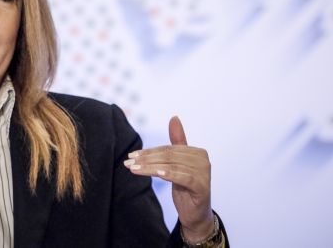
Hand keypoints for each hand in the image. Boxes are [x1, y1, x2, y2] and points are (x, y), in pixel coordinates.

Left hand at [123, 116, 213, 241]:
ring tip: (133, 169)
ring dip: (150, 167)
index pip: (168, 149)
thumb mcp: (178, 164)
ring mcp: (204, 173)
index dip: (149, 152)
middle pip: (168, 156)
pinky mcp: (202, 186)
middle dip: (146, 159)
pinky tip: (156, 173)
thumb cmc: (185, 187)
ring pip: (171, 166)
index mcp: (198, 152)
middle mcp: (203, 160)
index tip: (131, 155)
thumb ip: (177, 142)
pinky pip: (183, 176)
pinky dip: (169, 174)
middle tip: (128, 162)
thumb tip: (174, 117)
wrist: (195, 214)